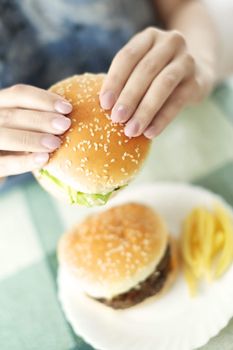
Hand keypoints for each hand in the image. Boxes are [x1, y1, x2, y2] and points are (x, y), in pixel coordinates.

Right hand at [0, 84, 71, 176]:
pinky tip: (43, 159)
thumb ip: (38, 119)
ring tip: (56, 143)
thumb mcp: (23, 126)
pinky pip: (4, 163)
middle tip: (65, 125)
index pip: (19, 95)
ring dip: (32, 139)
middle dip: (41, 120)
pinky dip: (24, 161)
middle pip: (12, 116)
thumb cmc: (16, 142)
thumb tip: (70, 116)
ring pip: (5, 136)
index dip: (44, 99)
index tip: (67, 107)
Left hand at [100, 27, 214, 137]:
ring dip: (145, 109)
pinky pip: (178, 101)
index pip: (128, 57)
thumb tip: (104, 106)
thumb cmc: (157, 73)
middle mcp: (170, 43)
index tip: (104, 103)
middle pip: (146, 70)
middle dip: (129, 96)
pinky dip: (162, 119)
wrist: (198, 72)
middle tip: (117, 118)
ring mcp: (186, 61)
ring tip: (132, 130)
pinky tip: (150, 133)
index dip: (114, 80)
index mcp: (149, 37)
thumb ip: (125, 81)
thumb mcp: (142, 68)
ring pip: (163, 84)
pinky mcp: (197, 81)